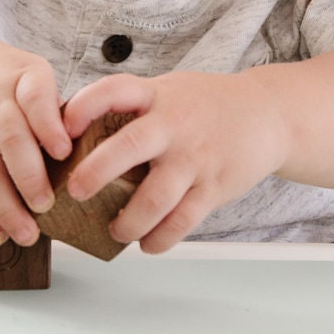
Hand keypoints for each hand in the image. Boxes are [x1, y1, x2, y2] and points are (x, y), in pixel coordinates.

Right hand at [0, 22, 70, 245]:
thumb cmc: (2, 75)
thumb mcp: (30, 74)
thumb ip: (56, 109)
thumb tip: (96, 155)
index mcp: (22, 77)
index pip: (35, 97)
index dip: (49, 125)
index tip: (65, 152)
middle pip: (9, 138)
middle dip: (28, 176)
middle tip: (46, 206)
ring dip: (6, 206)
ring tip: (27, 234)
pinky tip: (0, 232)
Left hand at [61, 71, 290, 254]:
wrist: (269, 114)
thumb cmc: (207, 105)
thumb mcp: (168, 92)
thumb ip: (131, 109)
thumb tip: (75, 136)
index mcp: (156, 96)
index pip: (112, 91)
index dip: (82, 108)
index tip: (63, 128)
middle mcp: (175, 125)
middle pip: (128, 147)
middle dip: (95, 173)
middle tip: (76, 192)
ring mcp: (195, 158)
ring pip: (155, 198)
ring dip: (128, 222)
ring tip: (116, 230)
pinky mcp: (215, 187)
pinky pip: (182, 221)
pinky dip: (160, 238)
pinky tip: (148, 242)